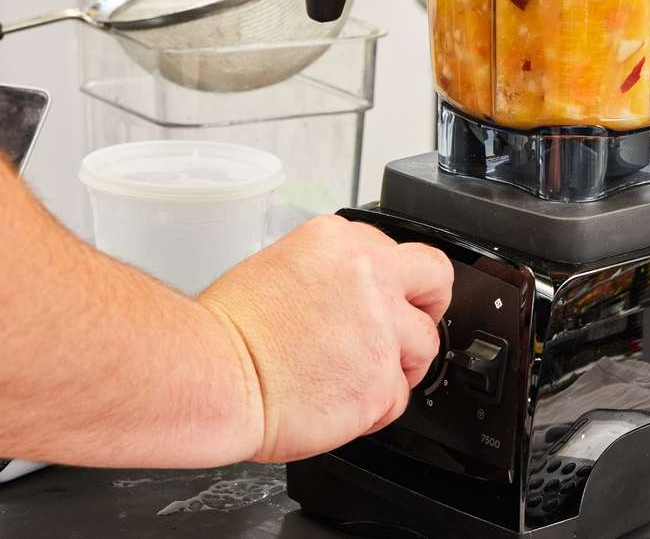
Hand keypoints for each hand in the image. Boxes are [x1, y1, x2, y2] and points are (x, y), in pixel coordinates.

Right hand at [200, 215, 453, 463]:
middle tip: (410, 327)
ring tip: (360, 376)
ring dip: (400, 364)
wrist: (214, 376)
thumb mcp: (278, 269)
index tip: (387, 298)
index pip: (396, 251)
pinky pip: (398, 399)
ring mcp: (381, 329)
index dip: (393, 282)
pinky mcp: (381, 380)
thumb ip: (329, 275)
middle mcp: (369, 276)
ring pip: (425, 345)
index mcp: (339, 241)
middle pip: (435, 279)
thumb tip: (348, 296)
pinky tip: (343, 403)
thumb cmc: (228, 333)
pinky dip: (375, 408)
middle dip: (429, 305)